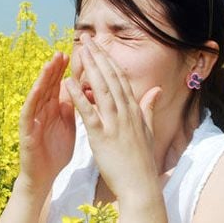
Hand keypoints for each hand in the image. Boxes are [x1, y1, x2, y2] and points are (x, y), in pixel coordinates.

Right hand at [17, 52, 75, 191]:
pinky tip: (37, 88)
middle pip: (48, 85)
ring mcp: (33, 119)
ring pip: (37, 94)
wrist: (44, 176)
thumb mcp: (68, 125)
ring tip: (49, 63)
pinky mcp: (26, 130)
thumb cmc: (56, 151)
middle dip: (55, 68)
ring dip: (43, 79)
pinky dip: (33, 99)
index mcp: (54, 108)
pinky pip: (29, 112)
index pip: (59, 84)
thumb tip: (79, 89)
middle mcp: (41, 110)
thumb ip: (71, 108)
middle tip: (62, 52)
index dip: (66, 70)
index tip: (76, 55)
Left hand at [64, 35, 162, 207]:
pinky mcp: (102, 136)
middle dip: (98, 56)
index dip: (108, 60)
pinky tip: (68, 83)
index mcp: (134, 110)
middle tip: (87, 38)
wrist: (141, 185)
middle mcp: (126, 112)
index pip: (120, 78)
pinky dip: (78, 96)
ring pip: (101, 89)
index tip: (99, 46)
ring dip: (90, 68)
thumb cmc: (141, 160)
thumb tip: (156, 90)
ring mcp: (115, 123)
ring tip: (79, 51)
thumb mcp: (147, 130)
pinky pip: (88, 113)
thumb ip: (148, 107)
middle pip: (111, 78)